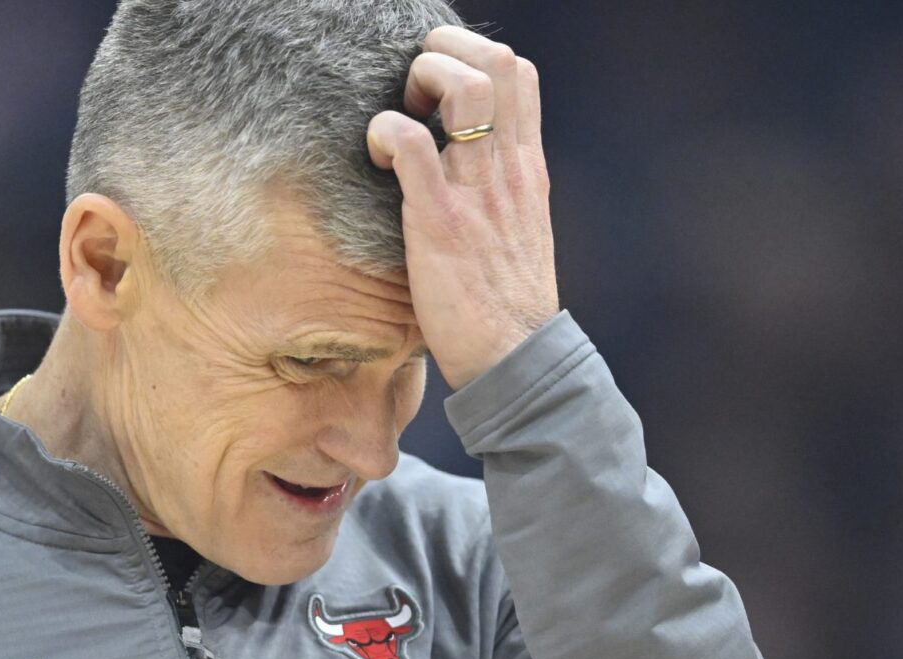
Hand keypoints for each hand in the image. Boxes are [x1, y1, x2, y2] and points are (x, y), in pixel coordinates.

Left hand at [368, 26, 559, 390]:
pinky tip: (375, 159)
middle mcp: (508, 168)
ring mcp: (477, 191)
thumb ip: (497, 192)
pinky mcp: (440, 220)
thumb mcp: (517, 232)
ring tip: (396, 119)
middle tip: (411, 95)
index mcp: (527, 168)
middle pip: (495, 61)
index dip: (471, 59)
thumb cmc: (505, 306)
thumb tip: (463, 170)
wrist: (515, 360)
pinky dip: (383, 132)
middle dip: (444, 55)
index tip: (436, 92)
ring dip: (418, 81)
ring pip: (462, 86)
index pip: (518, 74)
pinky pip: (409, 143)